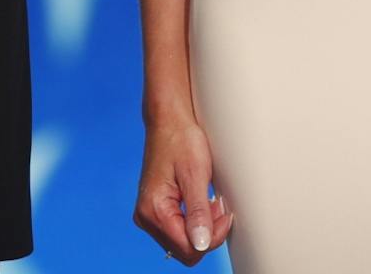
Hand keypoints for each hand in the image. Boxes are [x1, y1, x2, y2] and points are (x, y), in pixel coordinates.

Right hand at [133, 115, 234, 262]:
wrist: (169, 121)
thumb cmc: (182, 140)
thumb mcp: (195, 175)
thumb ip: (198, 212)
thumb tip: (201, 244)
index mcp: (154, 210)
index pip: (189, 248)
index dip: (212, 237)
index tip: (225, 213)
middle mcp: (146, 217)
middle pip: (185, 250)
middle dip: (208, 233)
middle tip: (218, 205)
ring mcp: (148, 215)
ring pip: (183, 243)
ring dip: (202, 228)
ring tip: (210, 201)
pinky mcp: (155, 210)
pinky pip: (178, 231)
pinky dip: (194, 222)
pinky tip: (201, 203)